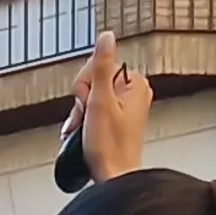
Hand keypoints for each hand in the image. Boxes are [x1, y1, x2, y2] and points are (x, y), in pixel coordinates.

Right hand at [73, 29, 148, 181]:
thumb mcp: (100, 101)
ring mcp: (126, 107)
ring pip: (91, 96)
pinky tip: (82, 132)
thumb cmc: (110, 147)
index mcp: (135, 83)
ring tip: (84, 130)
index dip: (86, 85)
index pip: (98, 65)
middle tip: (87, 119)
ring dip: (81, 113)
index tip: (90, 104)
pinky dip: (84, 120)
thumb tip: (107, 36)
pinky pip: (94, 109)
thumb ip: (101, 66)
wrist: (113, 178)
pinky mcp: (118, 120)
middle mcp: (134, 93)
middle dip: (82, 100)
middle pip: (93, 80)